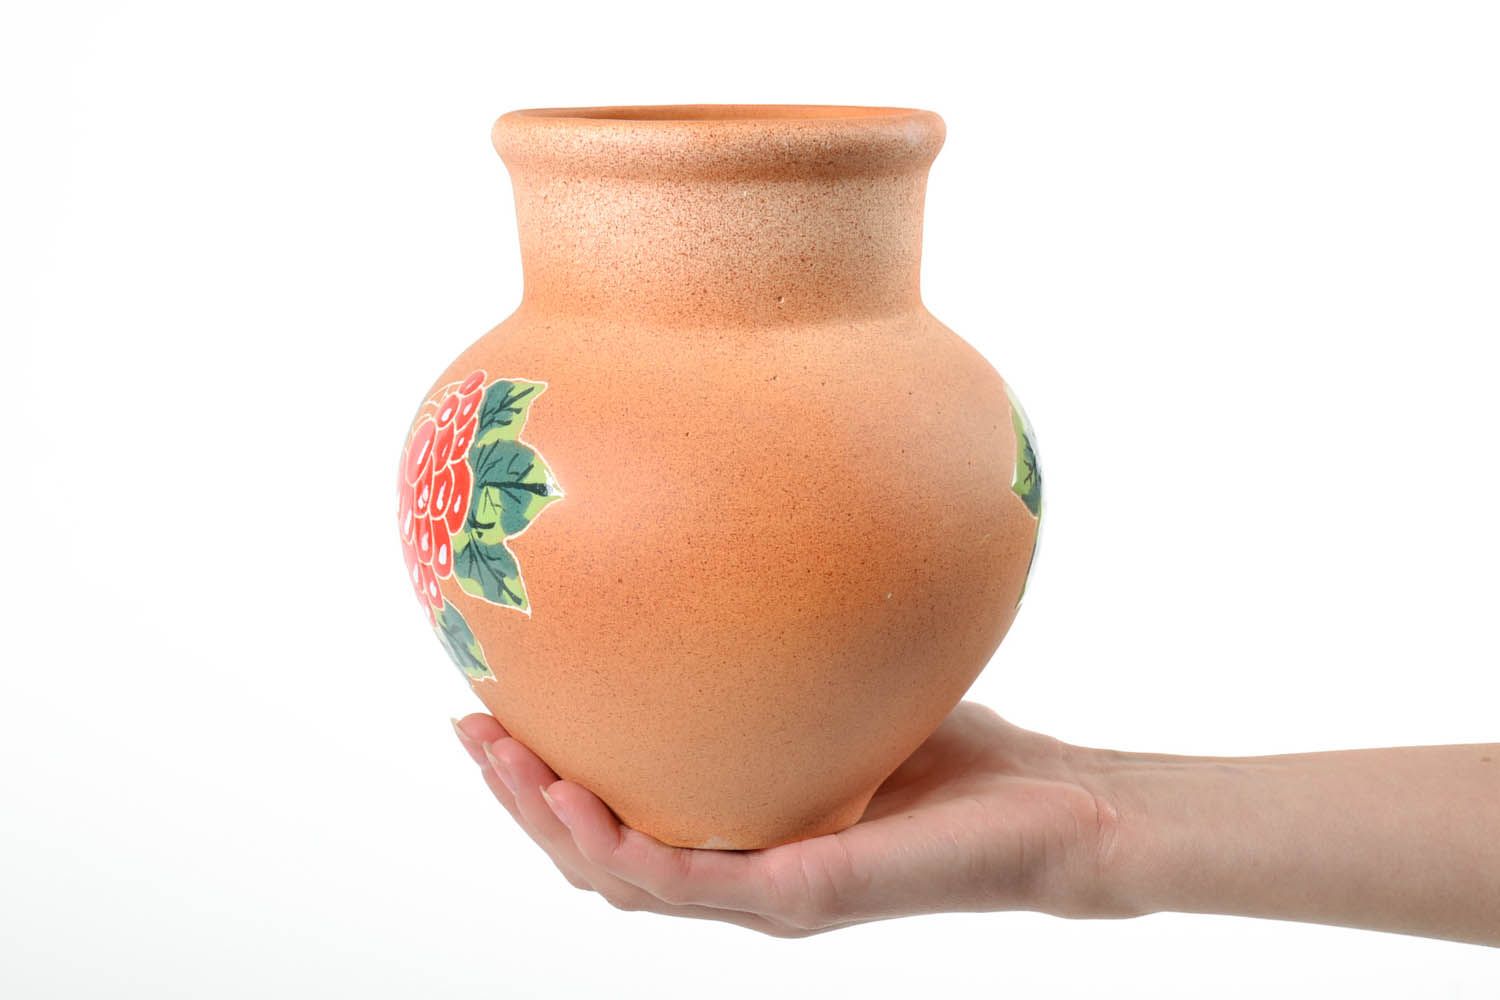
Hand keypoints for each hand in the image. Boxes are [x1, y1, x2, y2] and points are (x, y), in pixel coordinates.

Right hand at [451, 702, 1128, 936]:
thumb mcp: (846, 681)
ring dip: (548, 823)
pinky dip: (618, 845)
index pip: (618, 815)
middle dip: (521, 797)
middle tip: (471, 730)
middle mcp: (738, 872)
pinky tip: (575, 798)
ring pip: (619, 878)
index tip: (492, 707)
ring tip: (501, 760)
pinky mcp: (799, 894)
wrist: (1055, 812)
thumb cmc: (958, 751)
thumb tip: (747, 532)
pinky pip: (686, 882)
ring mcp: (763, 892)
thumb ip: (788, 644)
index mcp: (737, 830)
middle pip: (595, 853)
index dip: (543, 775)